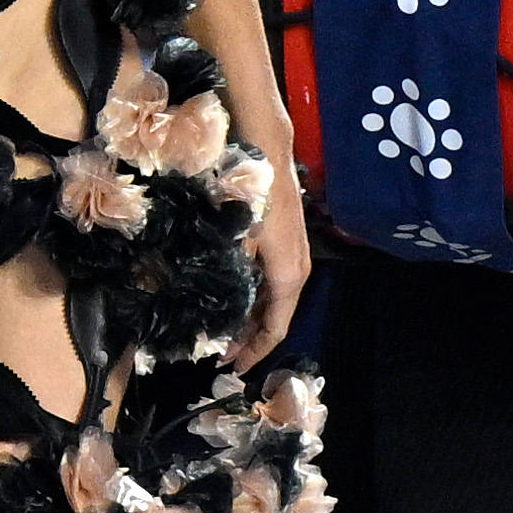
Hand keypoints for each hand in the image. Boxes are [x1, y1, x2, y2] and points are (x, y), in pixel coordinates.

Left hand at [231, 169, 310, 370]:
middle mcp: (296, 269)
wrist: (265, 146)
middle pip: (276, 316)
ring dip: (249, 316)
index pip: (277, 327)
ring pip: (272, 298)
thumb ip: (233, 275)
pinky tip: (230, 294)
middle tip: (218, 353)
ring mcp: (291, 254)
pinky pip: (270, 279)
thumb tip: (216, 311)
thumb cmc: (253, 190)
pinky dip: (252, 294)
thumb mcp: (239, 236)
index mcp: (289, 275)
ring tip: (220, 329)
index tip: (230, 366)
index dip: (255, 351)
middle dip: (250, 338)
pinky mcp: (282, 240)